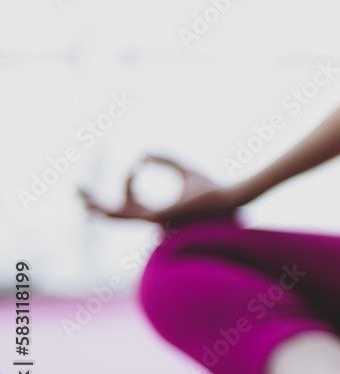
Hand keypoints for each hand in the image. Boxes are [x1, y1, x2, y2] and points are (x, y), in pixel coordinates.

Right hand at [77, 154, 246, 224]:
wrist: (227, 197)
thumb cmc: (211, 188)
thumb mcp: (184, 170)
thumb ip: (166, 161)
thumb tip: (146, 153)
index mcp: (159, 211)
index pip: (132, 198)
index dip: (129, 180)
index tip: (139, 162)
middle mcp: (154, 219)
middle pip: (118, 213)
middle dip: (96, 204)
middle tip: (77, 193)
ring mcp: (155, 221)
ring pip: (119, 216)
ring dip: (98, 206)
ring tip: (80, 197)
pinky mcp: (159, 218)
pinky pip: (131, 211)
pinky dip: (121, 195)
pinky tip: (109, 192)